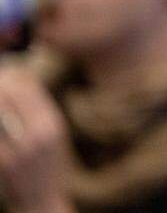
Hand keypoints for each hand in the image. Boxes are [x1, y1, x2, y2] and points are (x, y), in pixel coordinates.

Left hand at [0, 67, 71, 212]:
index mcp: (53, 126)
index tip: (7, 72)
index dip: (13, 76)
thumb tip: (24, 80)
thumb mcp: (56, 135)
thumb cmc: (50, 166)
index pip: (28, 90)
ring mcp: (18, 152)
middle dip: (1, 87)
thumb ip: (42, 110)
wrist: (41, 202)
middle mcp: (37, 137)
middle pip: (10, 99)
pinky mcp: (2, 163)